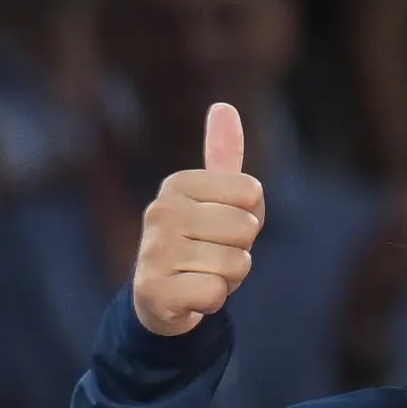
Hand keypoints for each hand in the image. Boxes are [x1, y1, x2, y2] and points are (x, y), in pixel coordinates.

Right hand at [131, 104, 263, 335]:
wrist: (161, 298)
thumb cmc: (198, 243)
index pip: (252, 193)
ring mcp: (154, 251)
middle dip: (241, 250)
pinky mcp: (155, 290)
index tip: (221, 227)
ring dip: (228, 278)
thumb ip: (222, 155)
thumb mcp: (214, 198)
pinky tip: (192, 296)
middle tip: (212, 256)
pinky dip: (212, 301)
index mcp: (178, 185)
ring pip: (236, 264)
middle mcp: (160, 212)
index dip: (249, 217)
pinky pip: (216, 293)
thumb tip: (224, 106)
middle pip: (246, 228)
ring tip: (202, 274)